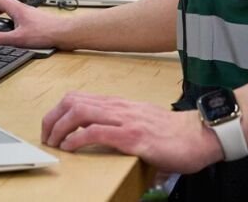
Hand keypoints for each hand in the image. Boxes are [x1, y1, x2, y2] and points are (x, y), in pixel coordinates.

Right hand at [0, 0, 66, 48]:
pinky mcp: (34, 19)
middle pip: (2, 3)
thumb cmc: (46, 32)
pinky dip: (9, 19)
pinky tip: (11, 29)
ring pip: (10, 9)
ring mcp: (29, 13)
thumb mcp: (18, 38)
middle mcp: (22, 8)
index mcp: (16, 9)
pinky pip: (17, 15)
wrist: (64, 32)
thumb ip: (1, 39)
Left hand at [41, 91, 223, 174]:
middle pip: (73, 101)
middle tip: (47, 136)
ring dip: (60, 128)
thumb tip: (110, 142)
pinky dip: (77, 140)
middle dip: (52, 118)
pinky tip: (71, 149)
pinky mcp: (132, 137)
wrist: (201, 135)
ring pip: (79, 113)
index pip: (80, 98)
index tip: (52, 126)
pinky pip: (95, 132)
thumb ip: (124, 128)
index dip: (59, 111)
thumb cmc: (176, 133)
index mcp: (119, 105)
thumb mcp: (142, 124)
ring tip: (55, 142)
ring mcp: (125, 120)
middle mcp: (118, 108)